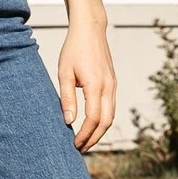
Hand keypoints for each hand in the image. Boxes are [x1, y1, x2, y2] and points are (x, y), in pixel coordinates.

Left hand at [56, 21, 115, 150]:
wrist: (90, 30)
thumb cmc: (73, 49)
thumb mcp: (64, 73)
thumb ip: (67, 98)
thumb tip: (69, 121)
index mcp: (96, 85)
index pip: (93, 118)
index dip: (85, 134)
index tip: (74, 143)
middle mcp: (108, 87)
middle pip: (106, 121)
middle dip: (94, 138)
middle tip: (81, 148)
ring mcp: (113, 85)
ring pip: (111, 116)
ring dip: (100, 131)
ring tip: (86, 140)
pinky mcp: (113, 83)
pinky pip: (111, 106)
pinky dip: (103, 120)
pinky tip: (92, 125)